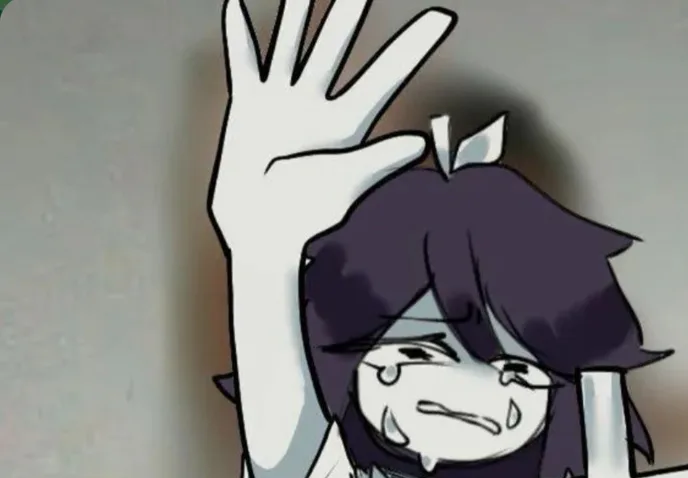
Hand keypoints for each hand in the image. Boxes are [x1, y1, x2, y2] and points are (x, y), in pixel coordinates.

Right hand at [211, 0, 454, 257]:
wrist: (261, 235)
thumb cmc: (307, 216)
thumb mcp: (346, 182)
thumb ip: (379, 159)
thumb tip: (420, 143)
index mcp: (348, 122)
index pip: (387, 73)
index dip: (414, 44)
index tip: (443, 16)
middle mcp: (317, 106)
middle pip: (338, 44)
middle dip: (351, 8)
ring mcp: (282, 103)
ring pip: (292, 42)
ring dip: (298, 10)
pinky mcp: (249, 108)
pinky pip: (244, 64)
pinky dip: (239, 38)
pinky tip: (235, 5)